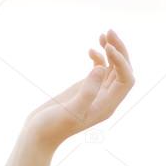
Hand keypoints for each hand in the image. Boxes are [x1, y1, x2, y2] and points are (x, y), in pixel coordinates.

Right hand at [24, 29, 134, 148]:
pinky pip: (100, 69)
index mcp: (107, 106)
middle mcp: (106, 100)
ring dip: (111, 50)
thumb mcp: (70, 110)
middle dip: (120, 50)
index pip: (126, 80)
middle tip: (108, 32)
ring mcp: (96, 93)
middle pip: (123, 71)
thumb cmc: (52, 126)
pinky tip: (90, 50)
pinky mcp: (86, 88)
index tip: (107, 48)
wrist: (39, 134)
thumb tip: (102, 68)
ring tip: (103, 33)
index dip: (121, 62)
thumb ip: (87, 91)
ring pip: (113, 68)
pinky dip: (99, 57)